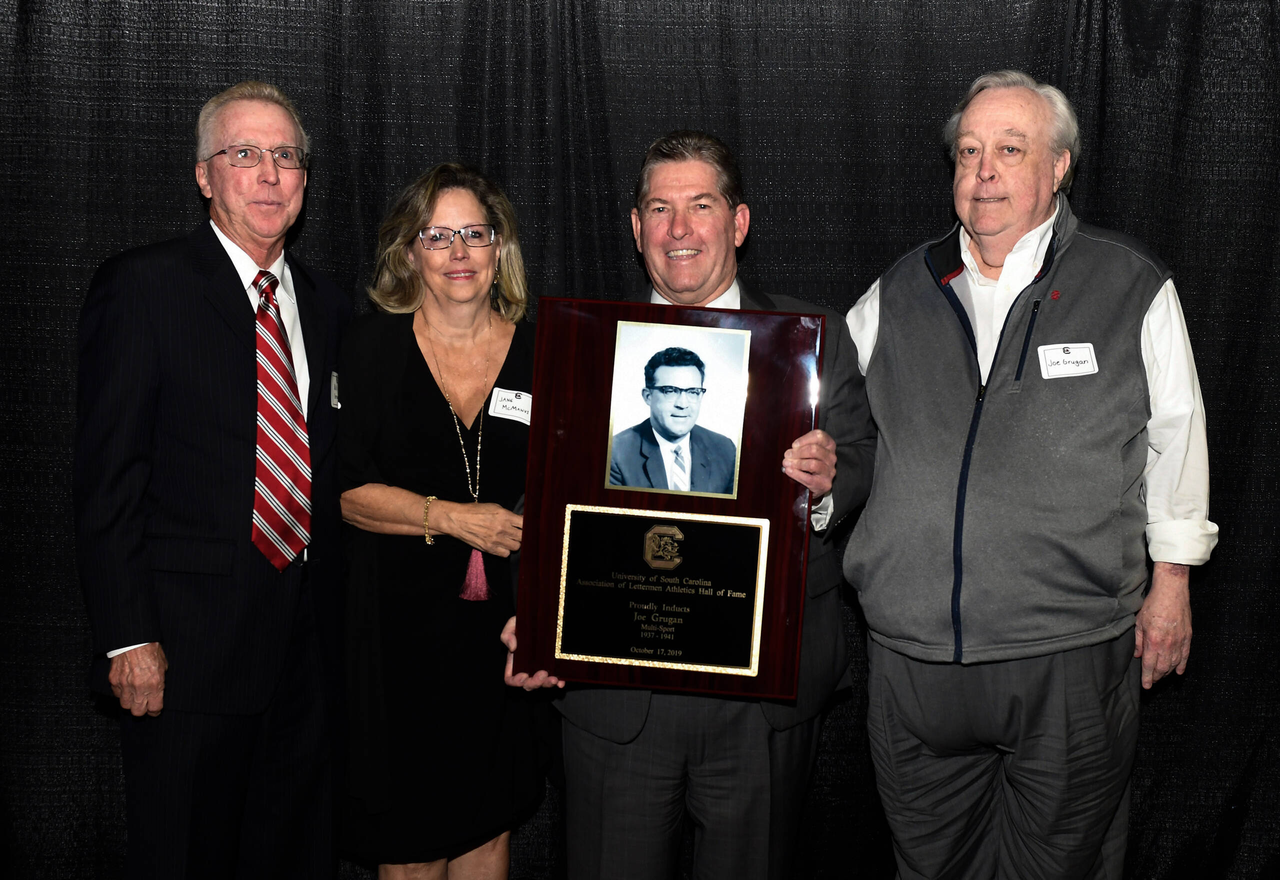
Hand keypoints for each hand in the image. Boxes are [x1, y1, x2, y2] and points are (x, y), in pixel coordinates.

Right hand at [108, 642, 167, 715]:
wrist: (134, 639)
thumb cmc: (151, 650)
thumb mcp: (163, 665)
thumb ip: (160, 680)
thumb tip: (158, 690)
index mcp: (155, 685)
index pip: (154, 708)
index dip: (155, 711)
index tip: (155, 710)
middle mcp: (139, 688)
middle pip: (138, 712)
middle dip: (142, 710)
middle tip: (144, 704)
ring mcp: (125, 685)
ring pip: (125, 706)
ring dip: (130, 703)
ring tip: (134, 696)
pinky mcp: (114, 681)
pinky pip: (117, 694)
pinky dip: (121, 693)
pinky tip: (126, 687)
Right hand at [441, 503, 521, 556]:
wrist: (458, 520)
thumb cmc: (475, 511)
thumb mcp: (494, 507)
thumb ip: (508, 515)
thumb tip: (521, 520)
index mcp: (504, 515)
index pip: (525, 523)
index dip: (527, 525)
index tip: (525, 526)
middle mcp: (501, 528)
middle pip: (522, 537)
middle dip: (521, 535)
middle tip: (517, 533)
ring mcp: (495, 540)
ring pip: (516, 547)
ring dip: (514, 543)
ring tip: (509, 539)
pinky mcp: (489, 549)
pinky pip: (506, 554)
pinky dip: (506, 551)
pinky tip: (502, 545)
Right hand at [501, 617, 563, 690]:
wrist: (539, 617)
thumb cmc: (522, 623)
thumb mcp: (512, 625)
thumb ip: (507, 635)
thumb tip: (512, 647)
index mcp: (515, 662)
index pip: (511, 679)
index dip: (516, 681)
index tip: (523, 676)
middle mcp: (527, 668)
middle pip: (528, 684)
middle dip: (535, 683)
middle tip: (543, 674)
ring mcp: (541, 669)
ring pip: (542, 684)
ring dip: (547, 684)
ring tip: (554, 679)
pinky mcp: (553, 667)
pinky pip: (556, 679)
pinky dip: (559, 683)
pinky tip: (562, 682)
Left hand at [782, 429, 836, 495]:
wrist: (818, 483)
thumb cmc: (811, 463)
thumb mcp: (808, 451)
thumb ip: (800, 448)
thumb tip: (789, 453)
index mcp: (829, 445)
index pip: (819, 436)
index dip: (804, 440)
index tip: (794, 445)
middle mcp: (831, 457)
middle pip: (815, 450)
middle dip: (798, 452)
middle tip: (787, 455)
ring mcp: (829, 471)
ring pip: (813, 464)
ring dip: (797, 463)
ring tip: (787, 463)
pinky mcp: (825, 483)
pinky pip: (809, 479)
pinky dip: (797, 474)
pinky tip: (789, 471)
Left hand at [1134, 562, 1191, 688]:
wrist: (1171, 592)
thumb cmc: (1153, 604)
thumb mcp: (1139, 622)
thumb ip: (1138, 641)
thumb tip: (1137, 655)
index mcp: (1153, 641)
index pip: (1149, 665)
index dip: (1147, 677)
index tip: (1146, 686)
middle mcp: (1167, 644)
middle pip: (1162, 667)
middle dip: (1156, 677)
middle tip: (1151, 682)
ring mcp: (1179, 642)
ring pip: (1173, 664)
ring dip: (1167, 672)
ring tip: (1161, 677)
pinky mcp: (1188, 637)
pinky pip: (1185, 656)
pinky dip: (1181, 665)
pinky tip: (1178, 672)